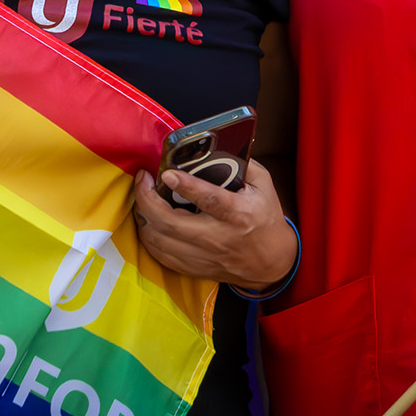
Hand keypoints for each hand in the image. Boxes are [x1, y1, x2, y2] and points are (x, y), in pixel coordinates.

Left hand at [130, 160, 295, 289]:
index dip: (185, 186)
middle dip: (147, 200)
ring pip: (159, 240)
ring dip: (143, 217)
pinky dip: (149, 236)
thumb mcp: (264, 187)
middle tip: (143, 180)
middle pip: (171, 222)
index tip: (167, 173)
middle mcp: (217, 237)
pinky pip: (160, 255)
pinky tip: (148, 221)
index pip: (208, 199)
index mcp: (237, 214)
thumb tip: (219, 147)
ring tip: (143, 197)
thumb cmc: (266, 221)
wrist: (272, 263)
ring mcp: (203, 256)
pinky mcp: (194, 267)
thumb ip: (243, 165)